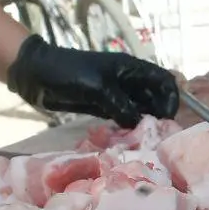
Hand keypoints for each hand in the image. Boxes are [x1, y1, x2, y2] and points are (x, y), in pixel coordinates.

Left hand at [7, 36, 180, 127]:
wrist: (37, 73)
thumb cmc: (68, 73)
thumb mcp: (98, 88)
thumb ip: (121, 104)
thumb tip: (139, 123)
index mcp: (131, 68)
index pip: (164, 81)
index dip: (171, 99)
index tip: (167, 120)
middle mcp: (129, 80)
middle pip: (156, 97)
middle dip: (160, 114)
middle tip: (157, 136)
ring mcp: (118, 93)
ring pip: (142, 108)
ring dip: (145, 123)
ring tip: (145, 141)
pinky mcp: (106, 105)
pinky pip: (126, 116)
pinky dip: (130, 127)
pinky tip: (129, 139)